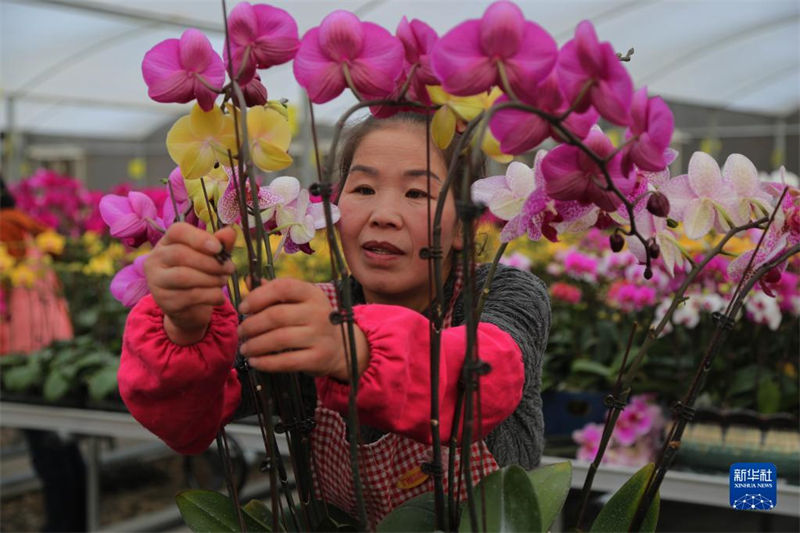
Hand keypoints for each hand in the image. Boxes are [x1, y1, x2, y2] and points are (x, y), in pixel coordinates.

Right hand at [144, 222, 235, 344]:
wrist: (189, 308)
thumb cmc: (200, 274)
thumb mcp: (211, 257)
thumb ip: (220, 244)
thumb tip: (230, 232)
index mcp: (167, 242)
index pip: (177, 231)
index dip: (199, 237)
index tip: (218, 248)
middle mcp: (156, 259)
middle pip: (179, 254)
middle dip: (210, 262)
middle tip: (229, 268)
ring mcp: (157, 281)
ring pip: (183, 276)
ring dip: (211, 279)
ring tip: (223, 280)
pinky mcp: (164, 301)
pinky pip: (190, 296)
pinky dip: (210, 295)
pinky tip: (219, 296)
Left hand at [237, 278, 368, 379]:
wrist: (338, 348)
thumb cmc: (309, 321)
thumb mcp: (297, 302)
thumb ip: (273, 291)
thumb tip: (248, 280)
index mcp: (312, 293)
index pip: (283, 287)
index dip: (258, 296)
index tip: (243, 308)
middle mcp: (319, 312)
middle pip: (277, 315)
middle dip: (252, 325)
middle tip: (241, 332)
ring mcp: (320, 335)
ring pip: (280, 339)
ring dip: (256, 345)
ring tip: (245, 348)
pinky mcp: (318, 357)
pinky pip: (287, 361)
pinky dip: (266, 362)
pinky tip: (255, 362)